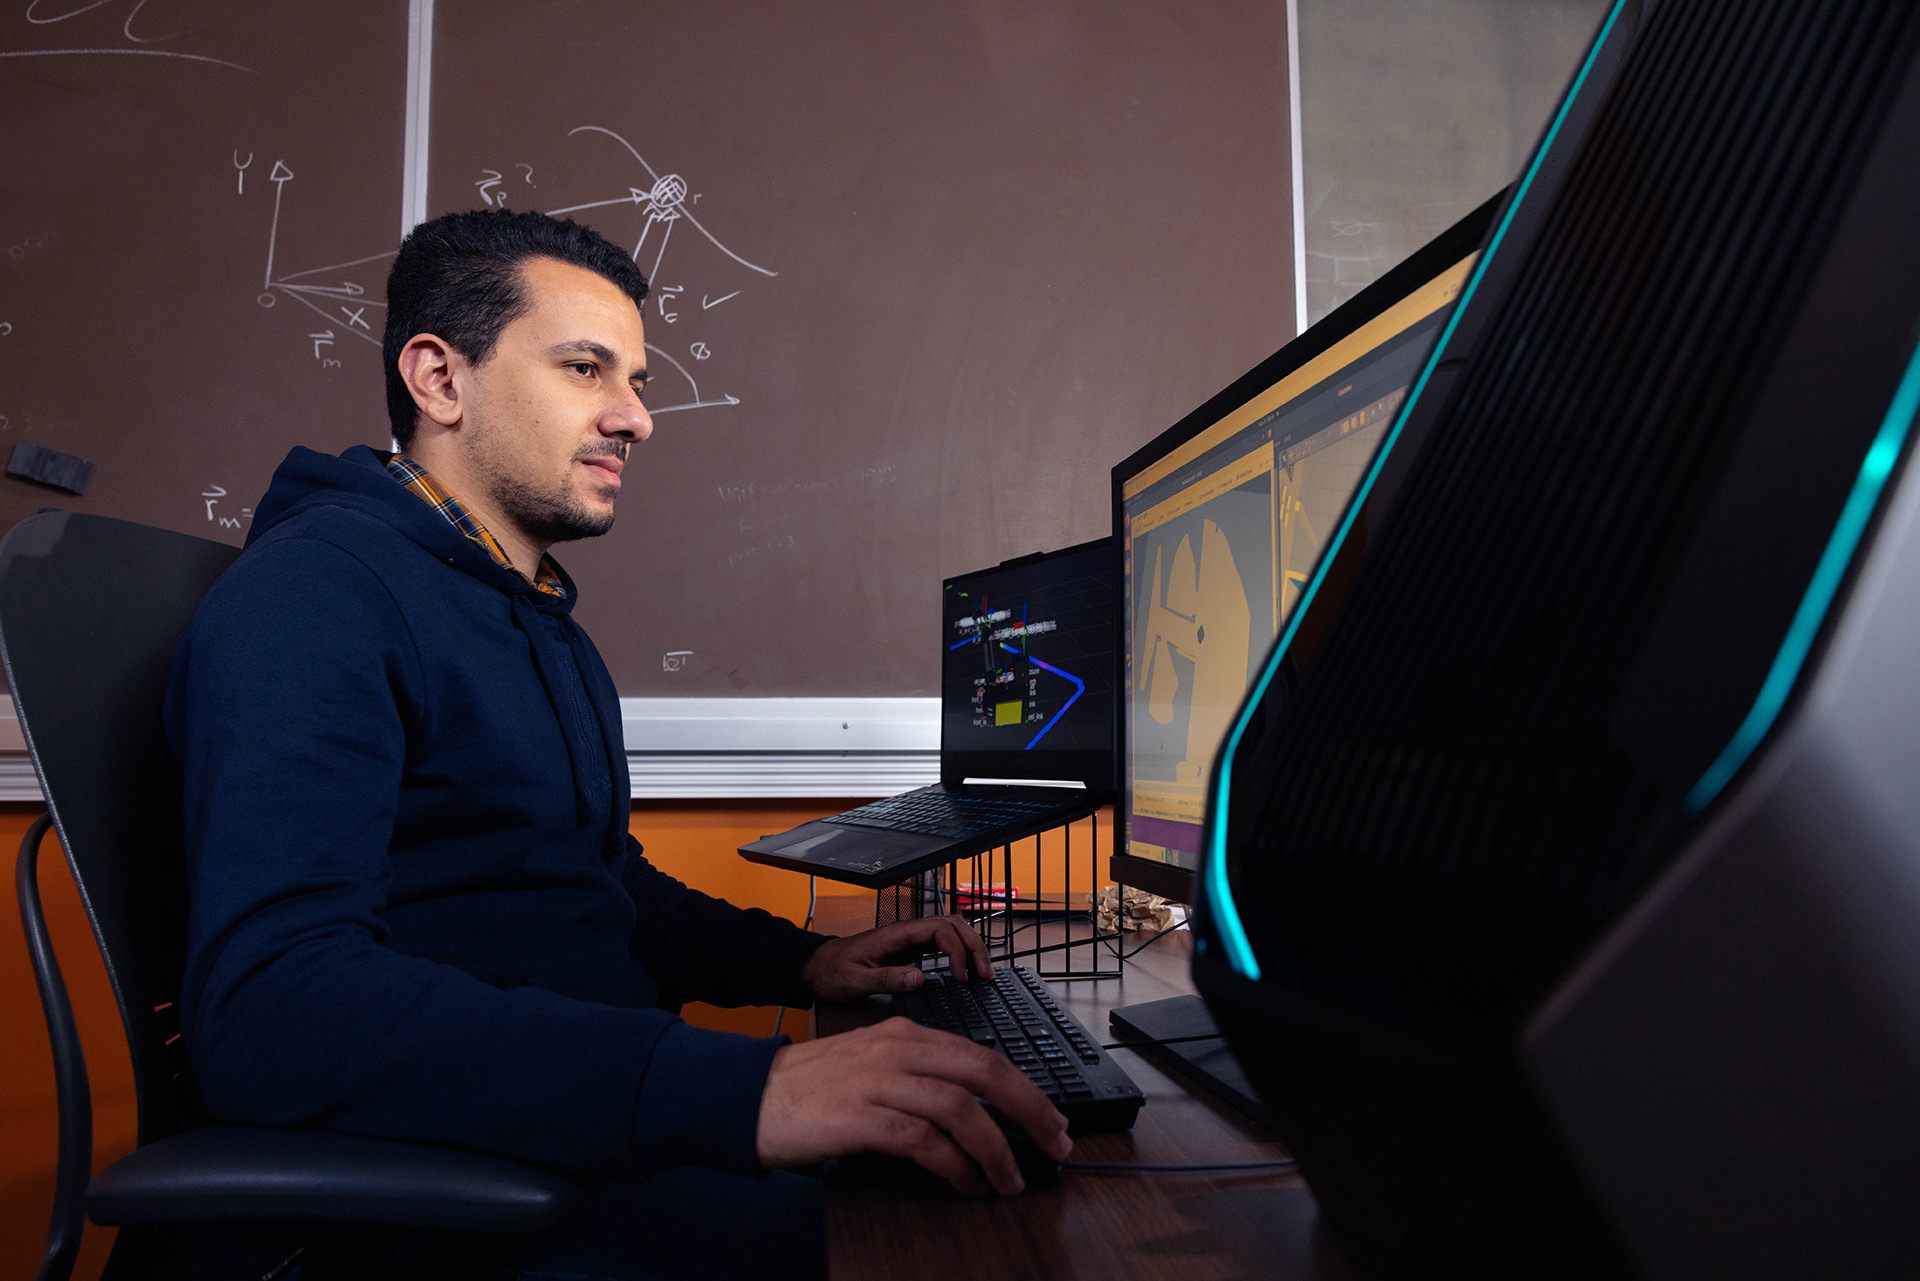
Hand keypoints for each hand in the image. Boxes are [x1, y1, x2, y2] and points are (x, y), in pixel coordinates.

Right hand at [756, 1016, 1071, 1195]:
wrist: (749, 1095)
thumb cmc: (811, 1087)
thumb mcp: (871, 1063)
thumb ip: (918, 1074)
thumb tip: (972, 1110)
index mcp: (906, 1035)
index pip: (983, 1053)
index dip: (1026, 1088)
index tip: (1052, 1119)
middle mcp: (897, 1050)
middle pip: (984, 1070)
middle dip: (1030, 1109)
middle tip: (1057, 1143)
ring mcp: (878, 1081)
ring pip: (959, 1107)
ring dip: (995, 1148)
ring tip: (1010, 1180)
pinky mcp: (858, 1116)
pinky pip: (922, 1140)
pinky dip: (953, 1165)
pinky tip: (965, 1183)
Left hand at [800, 914, 991, 1002]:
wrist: (815, 968)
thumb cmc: (831, 972)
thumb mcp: (854, 981)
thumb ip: (886, 979)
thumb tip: (920, 978)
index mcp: (895, 935)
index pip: (939, 929)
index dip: (956, 951)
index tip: (961, 978)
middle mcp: (906, 933)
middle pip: (952, 925)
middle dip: (973, 946)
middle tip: (985, 975)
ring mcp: (909, 940)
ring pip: (951, 932)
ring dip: (970, 948)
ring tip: (982, 974)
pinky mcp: (909, 950)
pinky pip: (942, 944)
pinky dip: (960, 955)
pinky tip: (966, 973)